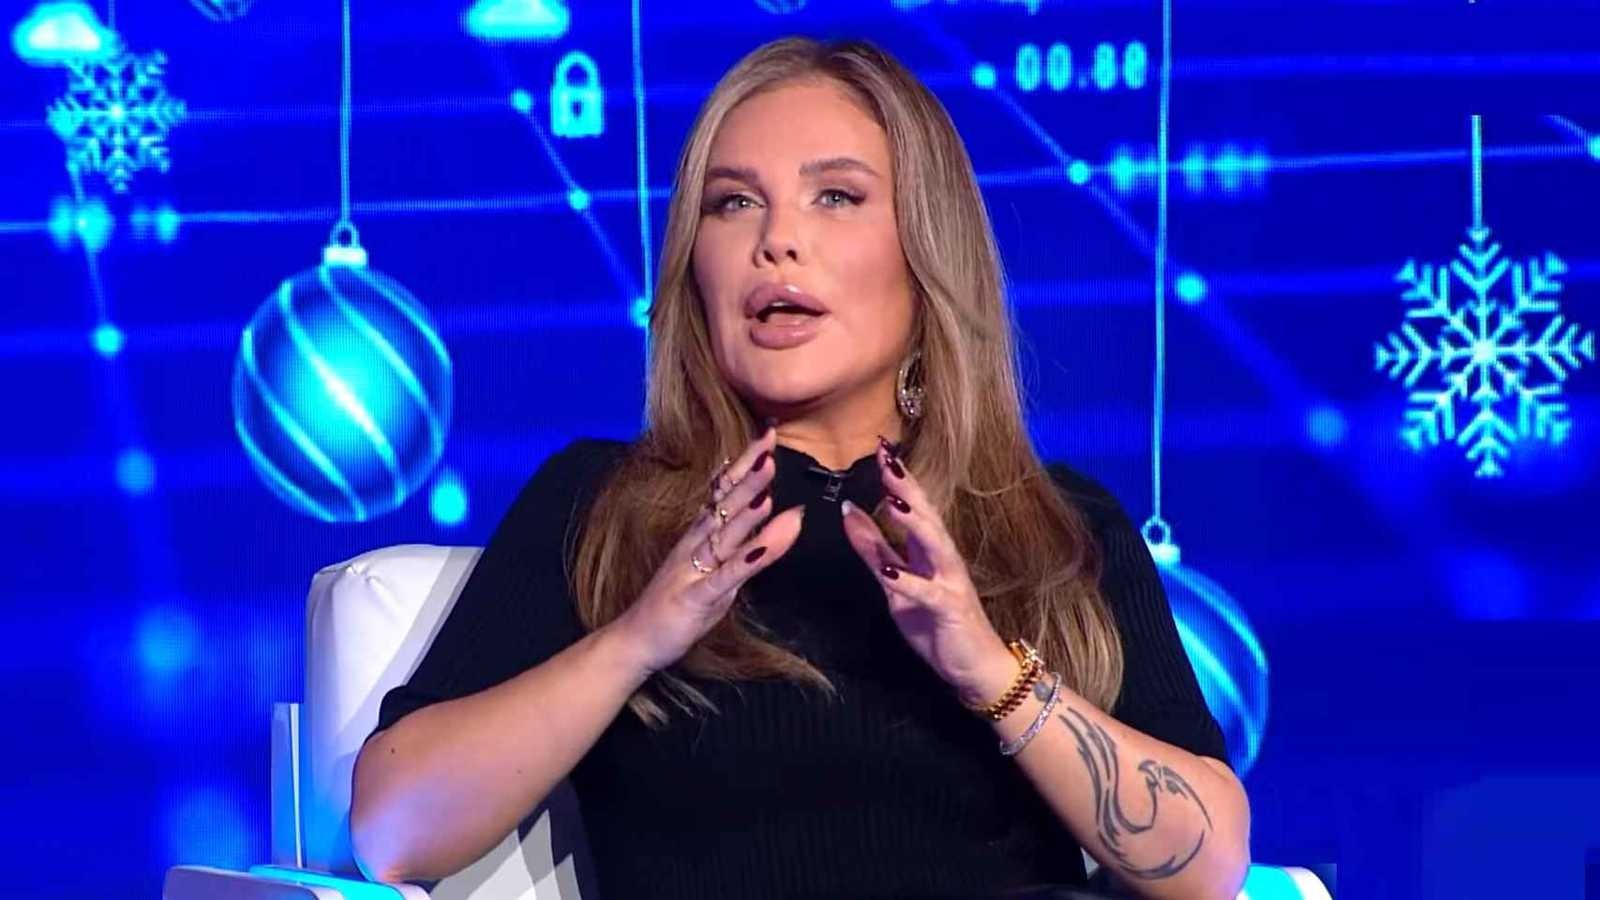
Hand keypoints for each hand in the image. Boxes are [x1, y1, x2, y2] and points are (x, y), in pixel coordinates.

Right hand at [607, 425, 804, 677]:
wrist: (636, 638)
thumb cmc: (679, 601)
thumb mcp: (719, 570)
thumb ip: (747, 542)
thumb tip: (776, 513)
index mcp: (701, 535)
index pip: (725, 491)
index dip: (747, 463)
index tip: (769, 433)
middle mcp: (696, 545)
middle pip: (725, 504)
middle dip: (750, 475)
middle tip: (771, 445)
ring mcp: (695, 570)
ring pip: (724, 535)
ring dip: (747, 509)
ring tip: (768, 485)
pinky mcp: (697, 598)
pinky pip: (724, 578)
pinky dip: (743, 561)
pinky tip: (761, 548)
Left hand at [839, 439, 1013, 702]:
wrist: (975, 667)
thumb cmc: (936, 623)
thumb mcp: (895, 583)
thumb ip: (873, 549)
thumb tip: (847, 511)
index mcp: (928, 549)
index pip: (912, 504)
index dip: (896, 476)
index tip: (880, 445)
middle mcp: (942, 558)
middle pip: (925, 514)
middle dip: (906, 485)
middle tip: (887, 456)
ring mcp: (949, 582)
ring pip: (933, 544)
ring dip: (914, 521)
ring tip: (893, 499)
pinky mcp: (950, 609)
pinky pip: (926, 593)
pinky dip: (908, 581)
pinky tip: (889, 572)